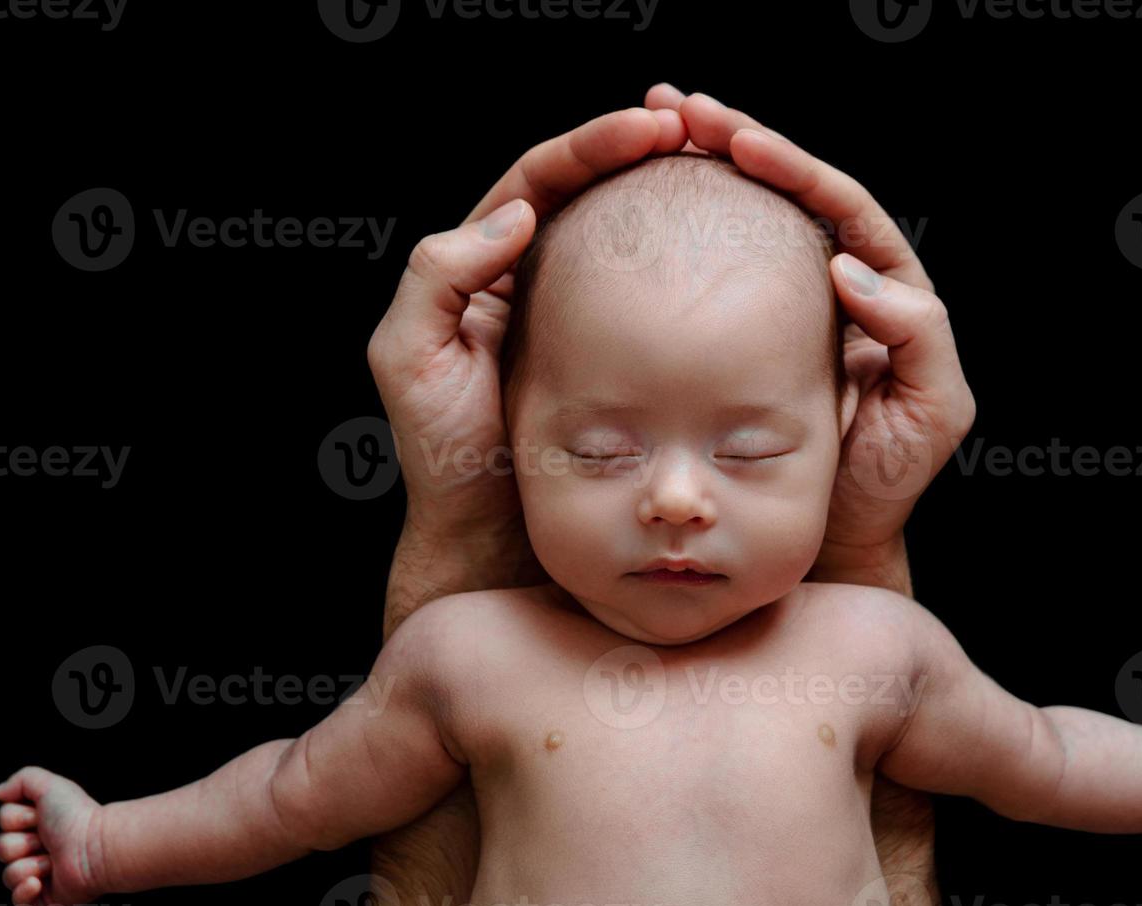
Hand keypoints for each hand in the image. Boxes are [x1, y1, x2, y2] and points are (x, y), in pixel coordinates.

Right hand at [0, 766, 103, 905]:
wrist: (96, 847)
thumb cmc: (77, 817)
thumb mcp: (50, 786)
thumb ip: (22, 779)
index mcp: (37, 826)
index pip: (4, 823)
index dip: (18, 819)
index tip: (40, 816)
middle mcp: (37, 851)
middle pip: (1, 848)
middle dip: (22, 843)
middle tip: (48, 840)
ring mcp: (41, 877)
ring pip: (8, 875)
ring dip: (30, 865)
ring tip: (55, 861)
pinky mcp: (46, 900)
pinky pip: (19, 905)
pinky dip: (25, 893)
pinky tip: (39, 882)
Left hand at [367, 104, 687, 560]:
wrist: (492, 543)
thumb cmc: (445, 459)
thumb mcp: (411, 358)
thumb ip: (436, 276)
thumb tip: (516, 214)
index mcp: (483, 267)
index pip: (540, 180)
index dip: (592, 144)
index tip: (649, 126)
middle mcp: (537, 282)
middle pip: (593, 192)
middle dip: (644, 152)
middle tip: (698, 131)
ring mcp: (588, 322)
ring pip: (632, 239)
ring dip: (674, 200)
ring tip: (725, 172)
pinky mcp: (630, 362)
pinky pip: (663, 303)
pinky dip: (695, 272)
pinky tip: (729, 256)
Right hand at [646, 86, 975, 570]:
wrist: (827, 546)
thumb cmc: (881, 490)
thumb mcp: (930, 415)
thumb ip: (919, 338)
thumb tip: (857, 270)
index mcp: (886, 292)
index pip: (841, 206)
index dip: (792, 166)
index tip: (738, 141)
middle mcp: (834, 289)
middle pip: (787, 196)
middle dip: (735, 143)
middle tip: (677, 108)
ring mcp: (780, 312)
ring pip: (743, 224)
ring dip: (700, 173)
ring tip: (647, 129)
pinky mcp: (732, 340)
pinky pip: (707, 274)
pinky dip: (674, 234)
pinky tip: (633, 205)